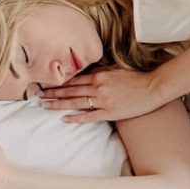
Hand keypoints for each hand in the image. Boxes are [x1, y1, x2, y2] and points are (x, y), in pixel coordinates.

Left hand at [39, 67, 162, 123]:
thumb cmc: (136, 78)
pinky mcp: (110, 112)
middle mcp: (98, 87)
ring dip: (58, 104)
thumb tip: (87, 72)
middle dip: (52, 93)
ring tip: (44, 105)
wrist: (152, 88)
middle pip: (70, 90)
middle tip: (37, 95)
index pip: (73, 79)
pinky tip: (64, 118)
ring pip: (76, 102)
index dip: (58, 82)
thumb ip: (101, 72)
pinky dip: (76, 117)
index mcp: (99, 75)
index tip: (46, 83)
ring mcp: (103, 100)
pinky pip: (89, 116)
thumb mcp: (116, 69)